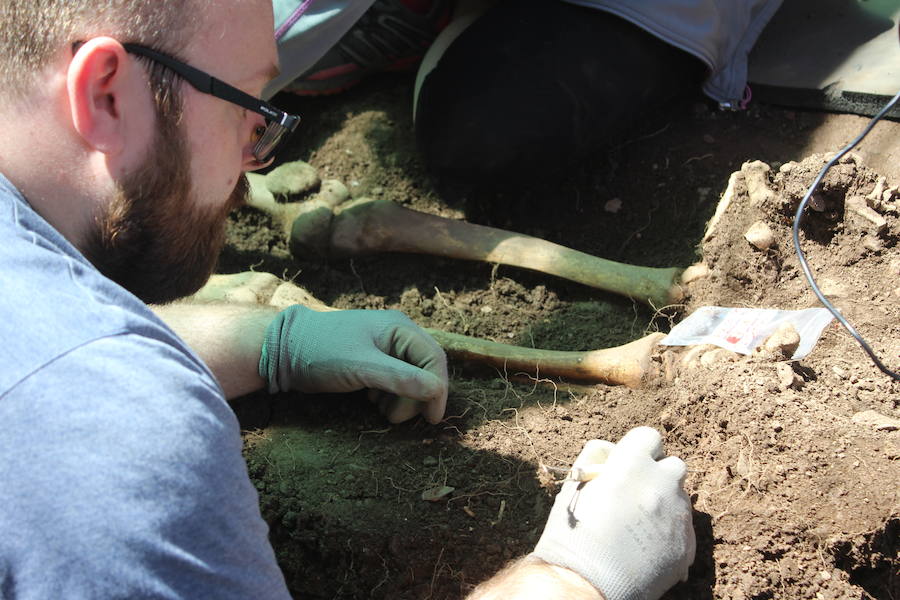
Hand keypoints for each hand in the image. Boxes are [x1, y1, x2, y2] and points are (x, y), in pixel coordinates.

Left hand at [258, 306, 447, 422]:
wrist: (282, 349)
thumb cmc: (321, 353)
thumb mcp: (362, 367)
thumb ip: (400, 378)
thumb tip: (436, 391)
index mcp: (399, 328)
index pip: (434, 359)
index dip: (438, 390)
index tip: (432, 419)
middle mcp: (396, 334)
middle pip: (425, 369)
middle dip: (416, 397)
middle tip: (395, 418)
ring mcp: (383, 346)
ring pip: (410, 377)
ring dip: (402, 399)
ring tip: (382, 412)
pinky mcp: (371, 359)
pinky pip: (394, 379)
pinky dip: (390, 395)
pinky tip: (373, 401)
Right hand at [532, 427, 694, 599]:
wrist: (586, 584)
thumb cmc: (572, 534)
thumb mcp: (575, 485)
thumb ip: (595, 460)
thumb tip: (611, 453)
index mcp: (632, 465)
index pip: (649, 437)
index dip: (637, 449)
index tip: (628, 464)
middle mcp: (661, 485)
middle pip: (673, 466)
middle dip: (658, 475)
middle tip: (635, 495)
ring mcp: (678, 516)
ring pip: (680, 498)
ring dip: (665, 504)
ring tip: (638, 526)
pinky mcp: (687, 546)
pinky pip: (684, 529)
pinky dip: (670, 532)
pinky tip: (645, 547)